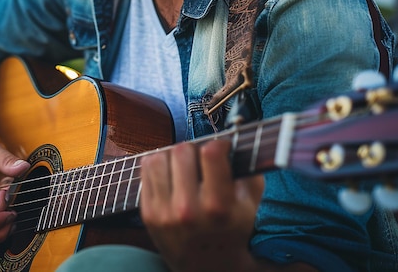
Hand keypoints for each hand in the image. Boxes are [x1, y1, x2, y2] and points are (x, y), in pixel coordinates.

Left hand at [140, 139, 263, 271]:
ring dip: (173, 157)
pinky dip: (159, 167)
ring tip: (184, 167)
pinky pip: (146, 170)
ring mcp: (164, 213)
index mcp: (217, 208)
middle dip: (194, 150)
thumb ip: (248, 171)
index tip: (221, 147)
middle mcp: (188, 210)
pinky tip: (171, 176)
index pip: (210, 154)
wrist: (208, 268)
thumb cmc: (232, 230)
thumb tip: (237, 139)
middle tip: (201, 159)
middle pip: (183, 150)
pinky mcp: (148, 214)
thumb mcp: (250, 206)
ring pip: (160, 156)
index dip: (218, 144)